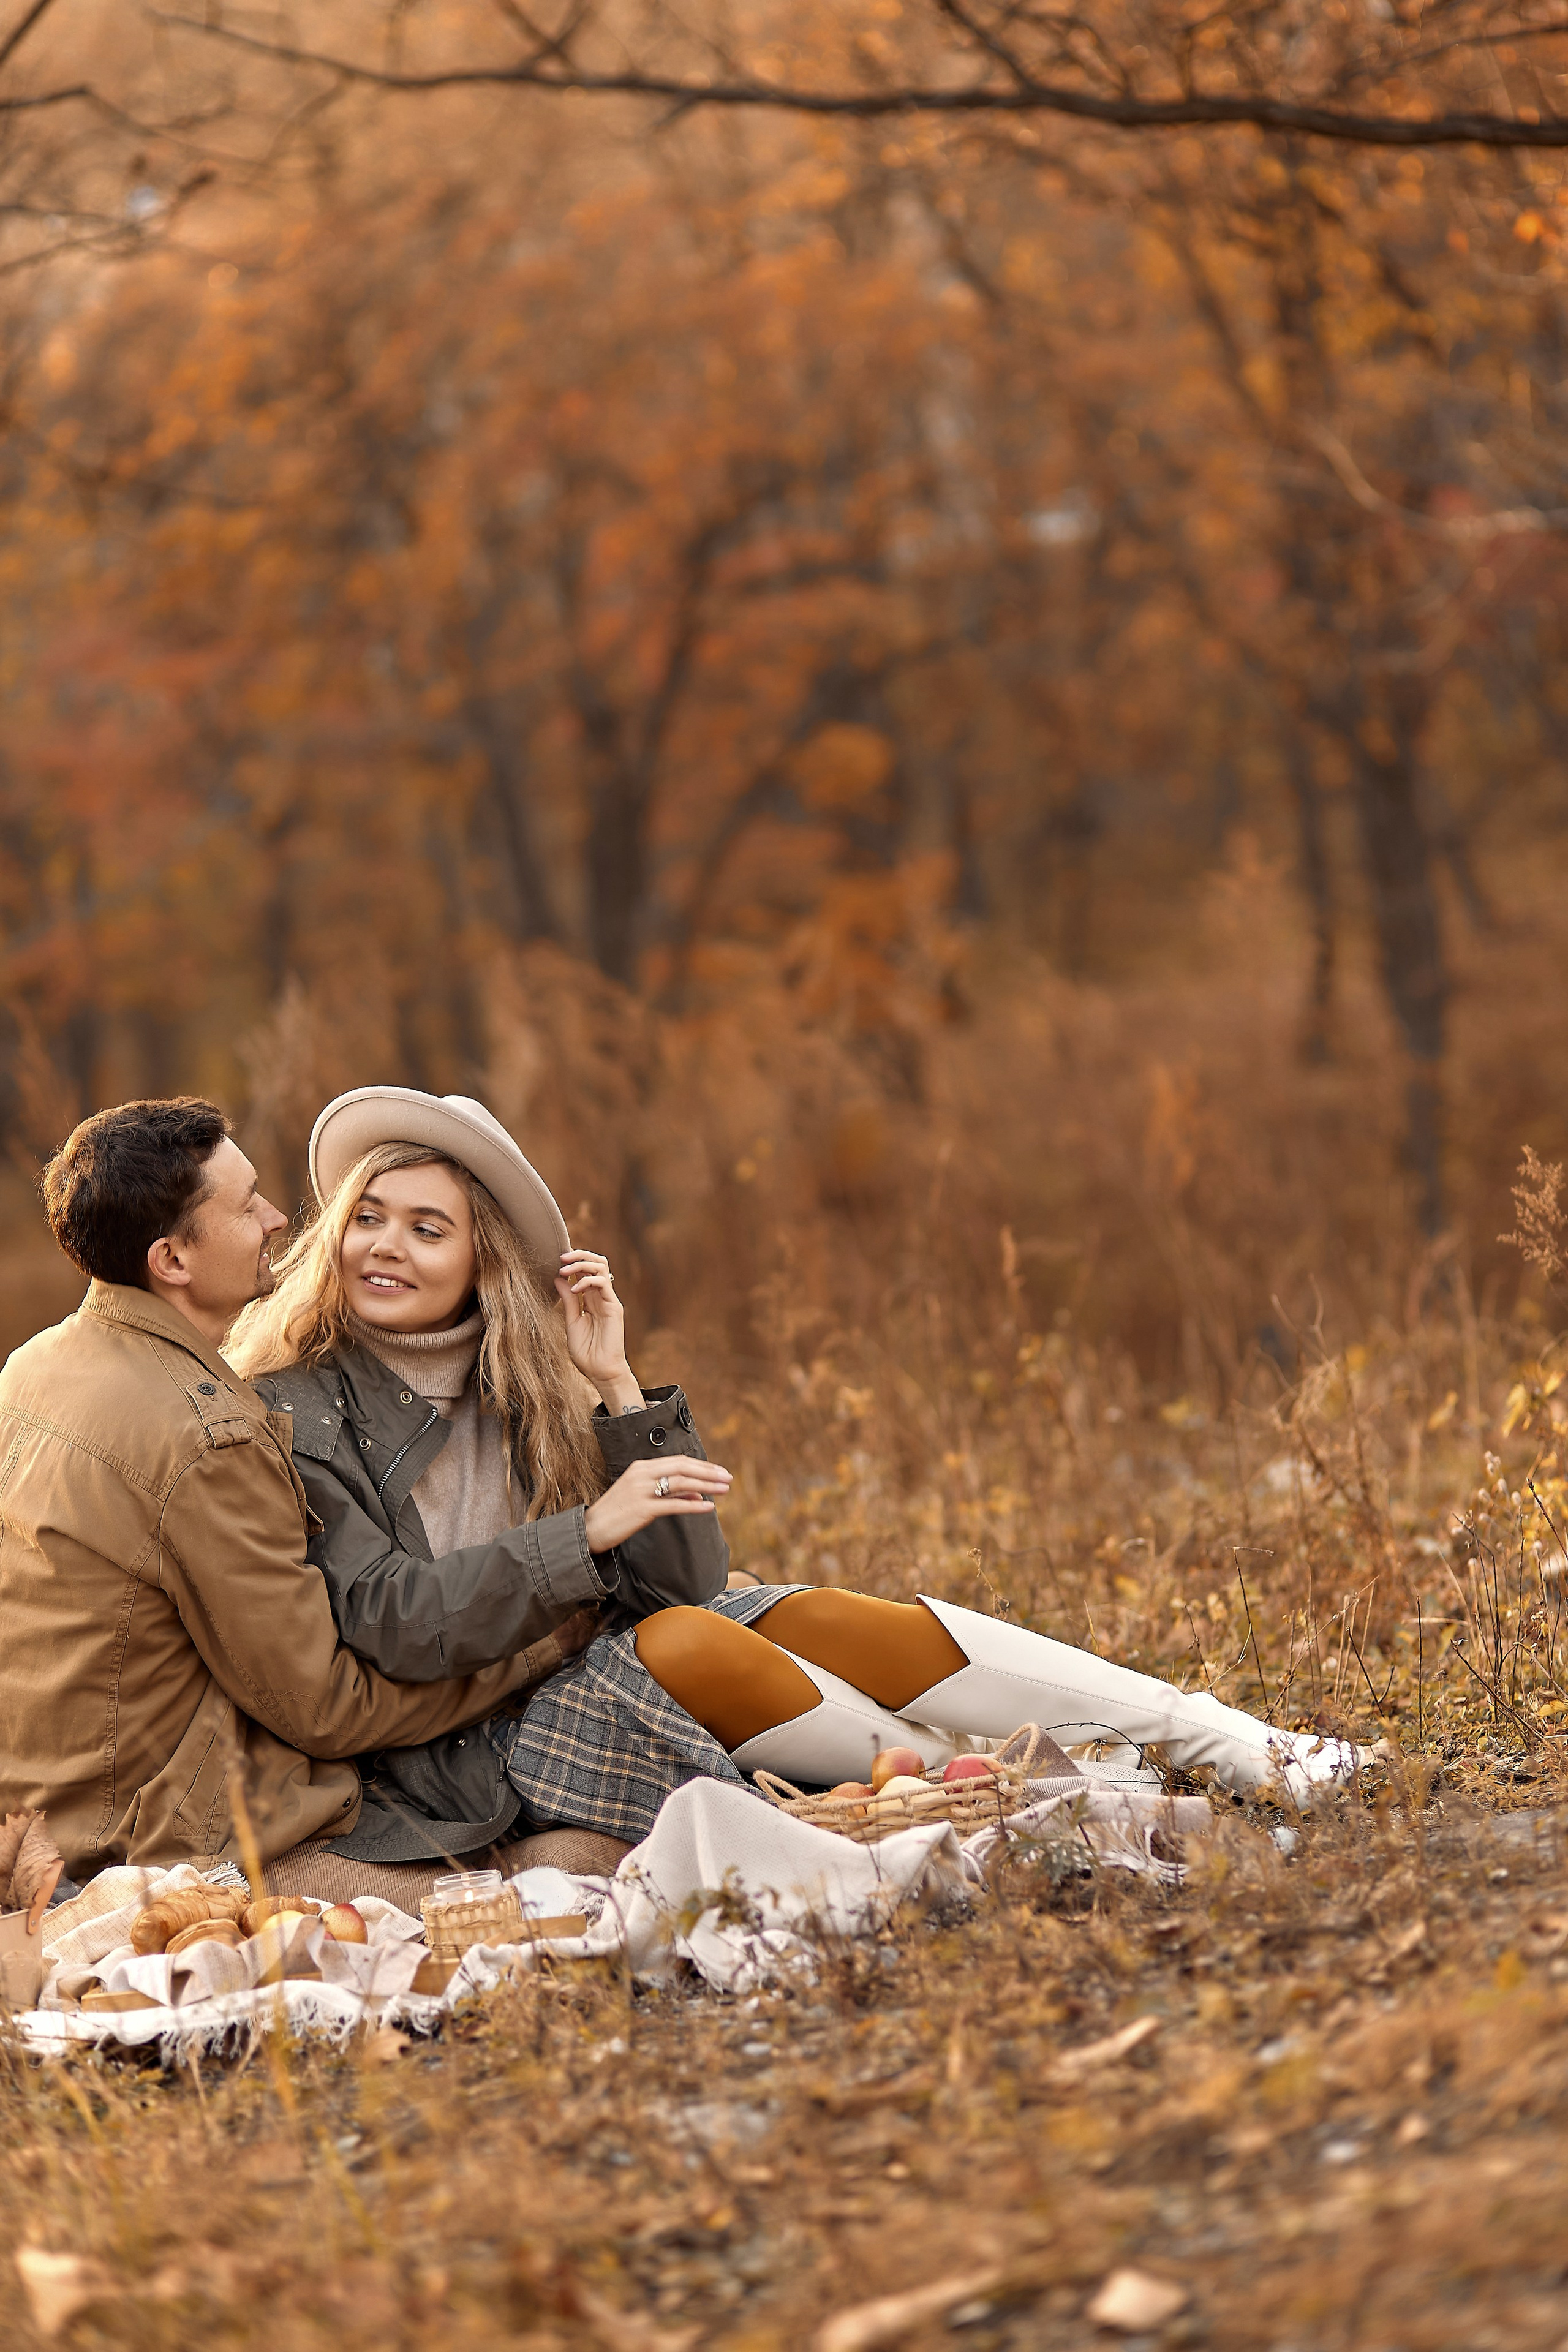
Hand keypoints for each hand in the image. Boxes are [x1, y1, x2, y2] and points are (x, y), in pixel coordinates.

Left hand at [555, 1250, 637, 1407]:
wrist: (601, 1372)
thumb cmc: (586, 1353)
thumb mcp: (571, 1322)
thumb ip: (568, 1300)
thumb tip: (557, 1278)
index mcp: (589, 1300)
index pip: (584, 1270)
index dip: (572, 1261)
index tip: (555, 1260)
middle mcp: (600, 1296)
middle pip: (596, 1262)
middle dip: (579, 1254)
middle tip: (561, 1257)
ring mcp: (608, 1300)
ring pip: (601, 1267)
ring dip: (582, 1263)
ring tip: (565, 1268)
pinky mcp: (614, 1307)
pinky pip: (603, 1284)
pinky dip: (588, 1280)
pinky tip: (575, 1288)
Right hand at [584, 1456, 732, 1554]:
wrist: (591, 1528)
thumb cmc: (618, 1513)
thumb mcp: (643, 1496)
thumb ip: (668, 1493)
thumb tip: (697, 1496)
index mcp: (642, 1467)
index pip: (678, 1461)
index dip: (701, 1465)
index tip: (719, 1471)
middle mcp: (642, 1474)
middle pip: (682, 1467)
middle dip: (708, 1472)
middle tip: (728, 1478)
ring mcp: (641, 1491)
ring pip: (681, 1483)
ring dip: (706, 1485)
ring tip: (724, 1489)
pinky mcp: (642, 1509)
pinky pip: (673, 1505)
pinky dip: (693, 1505)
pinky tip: (708, 1507)